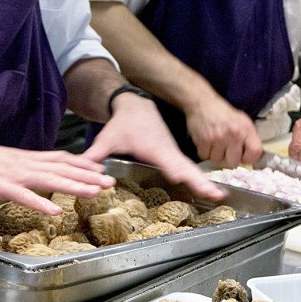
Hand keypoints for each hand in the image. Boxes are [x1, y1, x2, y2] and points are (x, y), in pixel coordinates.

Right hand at [0, 135, 114, 214]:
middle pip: (62, 168)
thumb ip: (24, 167)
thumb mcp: (5, 161)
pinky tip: (54, 210)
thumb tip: (40, 173)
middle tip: (111, 183)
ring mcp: (13, 174)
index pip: (61, 159)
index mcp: (26, 158)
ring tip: (94, 192)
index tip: (102, 171)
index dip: (84, 165)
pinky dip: (40, 202)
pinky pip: (22, 196)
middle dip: (88, 176)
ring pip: (49, 179)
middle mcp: (25, 163)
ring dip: (73, 186)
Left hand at [84, 95, 226, 201]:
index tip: (184, 178)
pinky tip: (210, 192)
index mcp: (153, 148)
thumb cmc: (122, 123)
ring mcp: (174, 153)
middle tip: (217, 194)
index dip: (175, 169)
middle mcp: (168, 151)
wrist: (136, 106)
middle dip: (201, 181)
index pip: (167, 160)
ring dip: (205, 182)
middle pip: (187, 168)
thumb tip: (81, 166)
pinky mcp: (174, 156)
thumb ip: (94, 154)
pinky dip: (200, 180)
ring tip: (219, 195)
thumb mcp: (108, 138)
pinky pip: (190, 169)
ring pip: (192, 169)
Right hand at [186, 93, 262, 167]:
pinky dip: (205, 152)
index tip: (243, 157)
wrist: (202, 103)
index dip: (248, 158)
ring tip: (215, 145)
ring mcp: (218, 138)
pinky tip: (207, 143)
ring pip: (217, 161)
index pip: (255, 153)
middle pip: (233, 163)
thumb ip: (248, 138)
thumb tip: (250, 157)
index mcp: (246, 129)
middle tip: (225, 151)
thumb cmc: (223, 113)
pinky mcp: (203, 140)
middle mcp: (234, 134)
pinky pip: (205, 156)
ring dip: (215, 155)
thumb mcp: (242, 121)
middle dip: (228, 159)